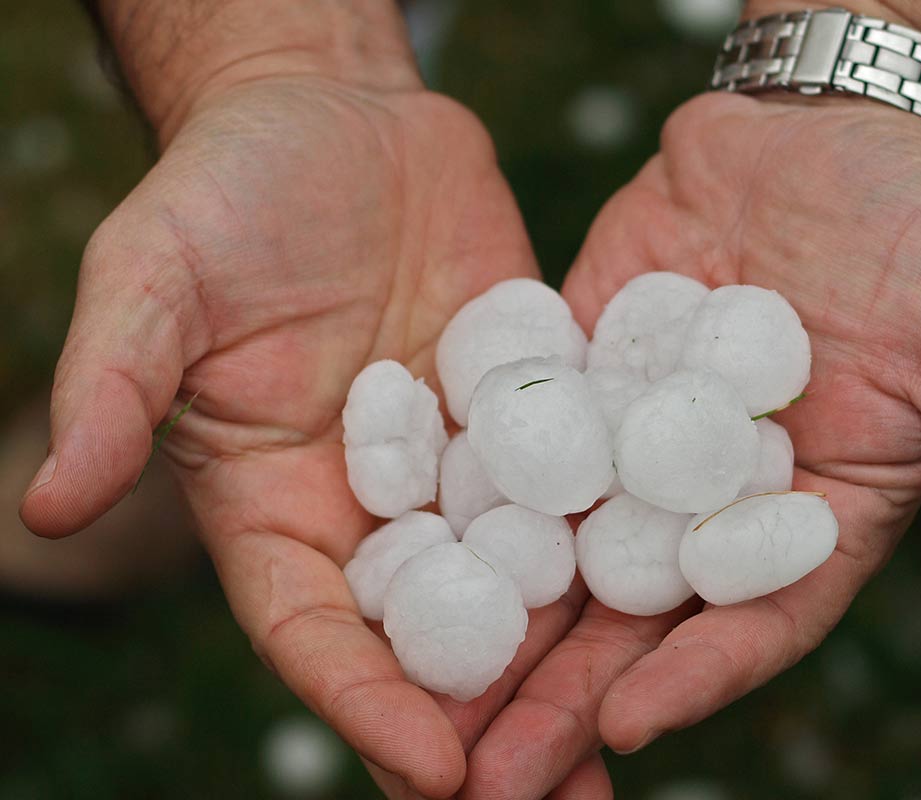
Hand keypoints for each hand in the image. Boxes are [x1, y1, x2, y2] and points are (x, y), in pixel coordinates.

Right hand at [17, 58, 613, 798]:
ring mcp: (469, 464)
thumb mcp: (154, 277)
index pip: (316, 629)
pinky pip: (586, 480)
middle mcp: (382, 506)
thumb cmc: (225, 192)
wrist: (336, 121)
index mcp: (280, 506)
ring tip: (632, 739)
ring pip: (522, 580)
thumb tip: (48, 508)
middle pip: (433, 637)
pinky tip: (687, 590)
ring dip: (572, 664)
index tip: (434, 769)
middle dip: (488, 725)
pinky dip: (626, 537)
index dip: (365, 702)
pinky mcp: (539, 409)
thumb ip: (113, 386)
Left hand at [461, 92, 920, 797]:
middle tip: (487, 777)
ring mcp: (631, 446)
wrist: (821, 137)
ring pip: (556, 550)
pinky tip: (397, 546)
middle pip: (634, 618)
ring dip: (494, 624)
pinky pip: (513, 443)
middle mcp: (708, 505)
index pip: (753, 622)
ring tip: (419, 692)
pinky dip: (460, 496)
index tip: (626, 729)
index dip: (697, 676)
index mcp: (808, 524)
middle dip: (563, 695)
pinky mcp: (573, 382)